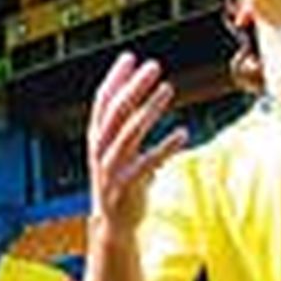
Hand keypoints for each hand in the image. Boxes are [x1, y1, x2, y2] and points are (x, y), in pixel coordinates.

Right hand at [88, 52, 188, 234]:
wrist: (113, 224)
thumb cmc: (120, 179)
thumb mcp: (116, 149)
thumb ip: (124, 121)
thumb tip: (135, 86)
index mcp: (96, 138)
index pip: (102, 102)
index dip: (115, 79)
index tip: (130, 57)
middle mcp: (100, 150)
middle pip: (115, 112)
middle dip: (133, 87)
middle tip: (153, 66)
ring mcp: (110, 169)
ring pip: (129, 133)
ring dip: (148, 109)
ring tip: (168, 89)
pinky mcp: (126, 186)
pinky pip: (147, 163)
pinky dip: (165, 147)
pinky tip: (183, 133)